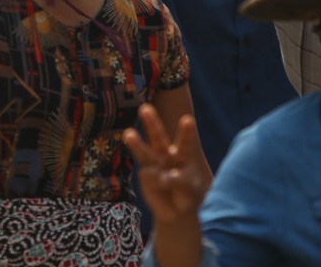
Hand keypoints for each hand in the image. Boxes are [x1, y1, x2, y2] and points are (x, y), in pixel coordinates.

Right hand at [124, 103, 206, 224]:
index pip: (185, 141)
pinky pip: (148, 176)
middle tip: (145, 108)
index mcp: (183, 155)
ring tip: (128, 134)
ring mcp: (154, 164)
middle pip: (158, 137)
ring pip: (144, 151)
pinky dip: (155, 180)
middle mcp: (166, 155)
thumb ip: (180, 181)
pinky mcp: (145, 174)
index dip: (186, 132)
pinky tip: (161, 185)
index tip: (187, 120)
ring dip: (136, 143)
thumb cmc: (189, 195)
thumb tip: (164, 176)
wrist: (176, 211)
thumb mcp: (191, 189)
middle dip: (151, 123)